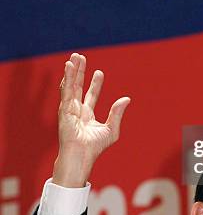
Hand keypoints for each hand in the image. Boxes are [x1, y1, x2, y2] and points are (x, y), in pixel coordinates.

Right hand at [52, 53, 129, 186]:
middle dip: (80, 72)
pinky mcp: (64, 109)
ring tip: (74, 57)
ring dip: (72, 71)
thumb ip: (117, 113)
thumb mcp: (111, 130)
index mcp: (87, 115)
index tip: (99, 72)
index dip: (95, 84)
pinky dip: (67, 78)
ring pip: (71, 86)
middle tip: (80, 57)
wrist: (82, 157)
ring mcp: (69, 109)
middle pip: (78, 86)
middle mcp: (77, 110)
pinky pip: (66, 90)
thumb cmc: (94, 148)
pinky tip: (69, 67)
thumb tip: (126, 98)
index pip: (90, 95)